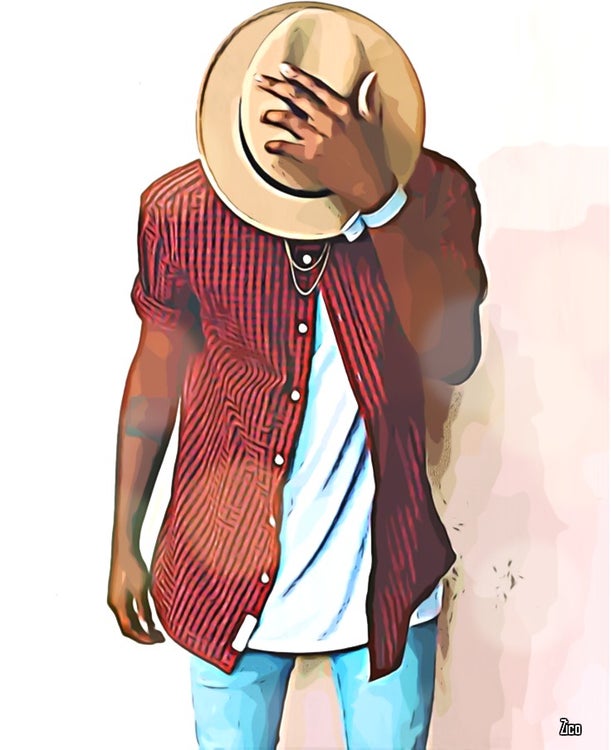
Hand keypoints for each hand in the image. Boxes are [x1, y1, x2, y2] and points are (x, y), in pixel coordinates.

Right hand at [107, 547, 164, 644]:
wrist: (124, 549)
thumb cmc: (133, 567)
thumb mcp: (142, 588)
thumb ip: (144, 607)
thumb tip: (148, 625)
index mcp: (118, 605)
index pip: (129, 629)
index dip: (143, 638)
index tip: (158, 640)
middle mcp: (115, 605)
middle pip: (128, 627)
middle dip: (144, 635)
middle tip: (161, 639)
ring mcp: (116, 599)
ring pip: (129, 620)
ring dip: (142, 627)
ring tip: (158, 632)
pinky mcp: (120, 594)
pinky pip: (130, 611)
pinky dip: (140, 618)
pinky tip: (152, 619)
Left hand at [256, 63, 396, 213]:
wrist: (371, 184)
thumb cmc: (373, 154)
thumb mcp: (374, 123)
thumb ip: (369, 98)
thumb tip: (372, 76)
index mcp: (345, 112)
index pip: (318, 88)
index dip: (299, 76)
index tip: (284, 68)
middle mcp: (332, 123)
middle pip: (300, 100)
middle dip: (278, 88)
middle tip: (260, 80)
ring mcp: (322, 141)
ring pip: (294, 122)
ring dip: (276, 116)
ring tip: (264, 115)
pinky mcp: (315, 159)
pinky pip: (292, 150)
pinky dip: (279, 147)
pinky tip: (269, 145)